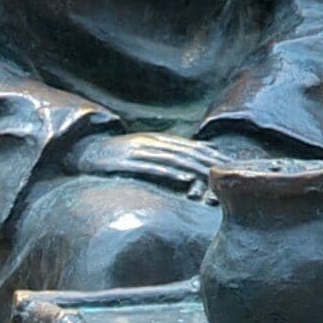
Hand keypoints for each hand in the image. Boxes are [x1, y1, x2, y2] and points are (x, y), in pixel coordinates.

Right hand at [72, 130, 228, 193]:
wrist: (87, 149)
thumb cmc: (121, 154)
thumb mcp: (149, 149)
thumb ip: (172, 154)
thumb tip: (199, 160)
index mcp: (162, 141)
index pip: (195, 148)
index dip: (215, 157)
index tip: (236, 167)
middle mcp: (155, 143)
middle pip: (189, 153)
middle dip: (212, 165)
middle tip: (231, 178)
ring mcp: (141, 151)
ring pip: (175, 160)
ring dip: (196, 171)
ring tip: (213, 181)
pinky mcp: (127, 162)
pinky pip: (151, 168)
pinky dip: (169, 173)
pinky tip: (184, 180)